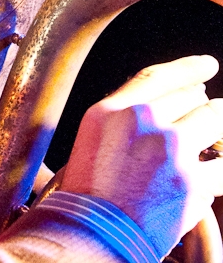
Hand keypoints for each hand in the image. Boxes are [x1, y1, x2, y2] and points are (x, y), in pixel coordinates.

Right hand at [61, 55, 222, 255]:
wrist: (95, 234)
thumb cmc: (90, 191)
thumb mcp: (93, 137)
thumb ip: (122, 115)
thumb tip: (162, 102)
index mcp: (112, 109)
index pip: (157, 76)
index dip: (187, 67)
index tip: (206, 65)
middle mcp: (142, 122)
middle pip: (189, 97)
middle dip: (202, 102)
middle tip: (208, 108)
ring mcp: (171, 150)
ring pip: (213, 121)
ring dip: (219, 125)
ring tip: (219, 131)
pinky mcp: (193, 183)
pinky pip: (222, 165)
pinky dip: (220, 167)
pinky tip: (216, 169)